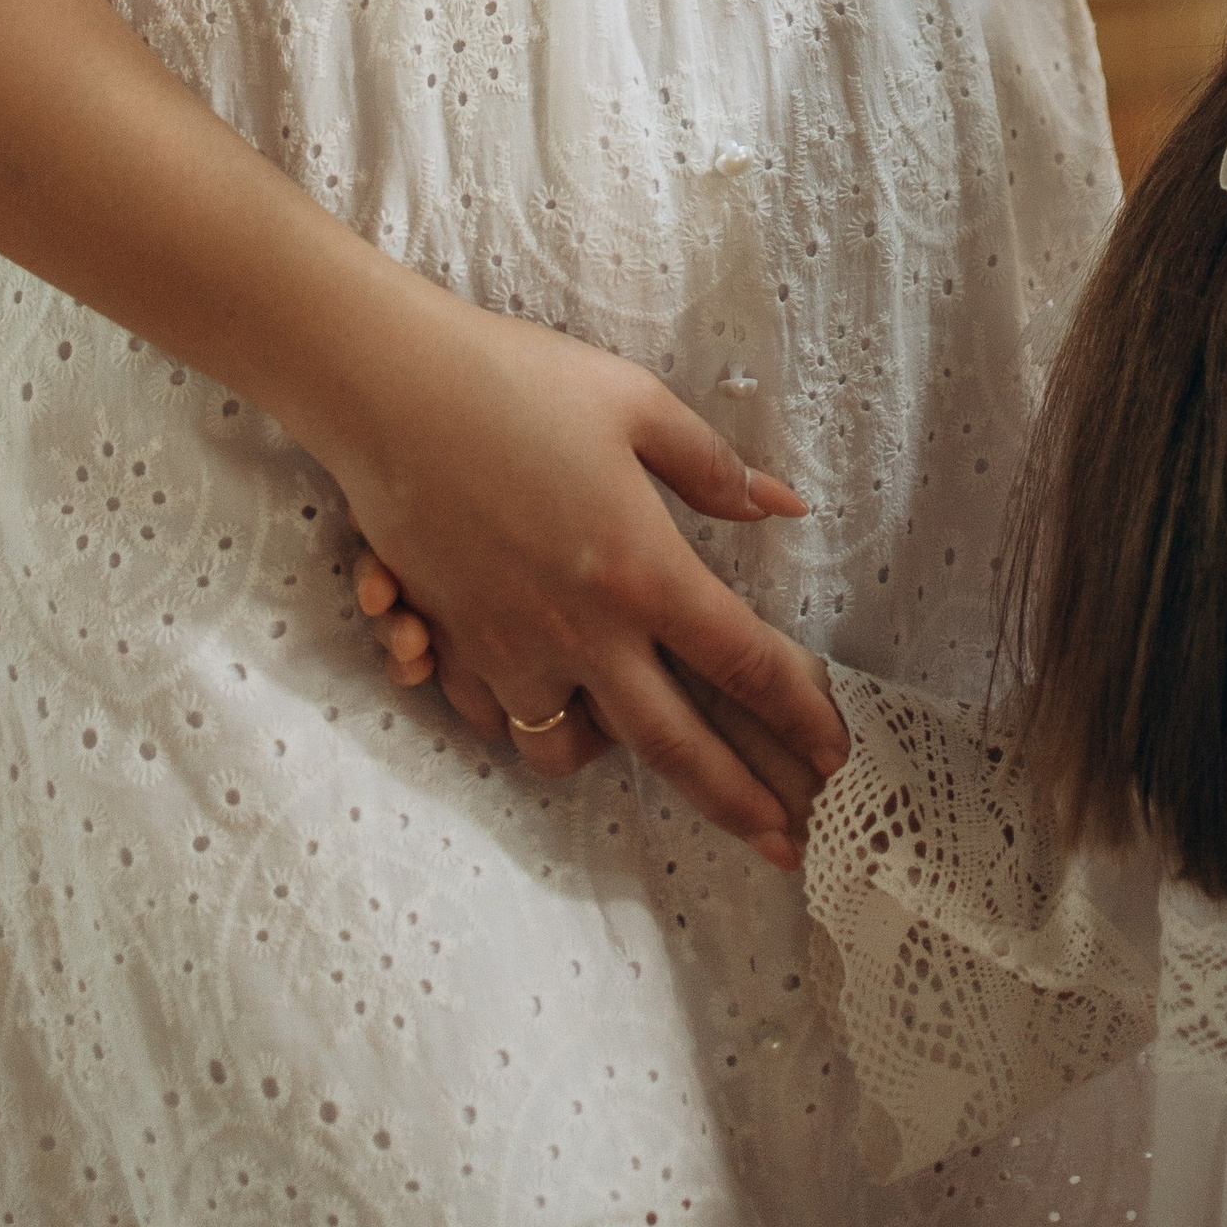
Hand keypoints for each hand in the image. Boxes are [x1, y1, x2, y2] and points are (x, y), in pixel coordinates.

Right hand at [317, 281, 847, 870]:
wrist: (387, 390)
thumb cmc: (518, 382)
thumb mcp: (635, 404)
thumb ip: (712, 468)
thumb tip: (785, 506)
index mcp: (640, 573)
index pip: (742, 664)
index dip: (800, 716)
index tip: (839, 758)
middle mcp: (579, 633)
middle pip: (672, 749)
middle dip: (737, 805)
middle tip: (784, 844)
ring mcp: (507, 651)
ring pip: (563, 751)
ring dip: (604, 755)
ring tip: (630, 733)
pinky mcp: (448, 644)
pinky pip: (491, 715)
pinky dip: (516, 713)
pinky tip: (530, 681)